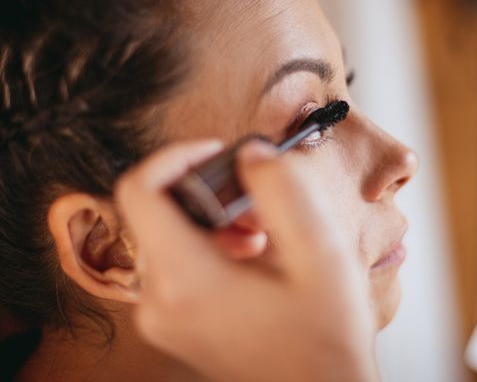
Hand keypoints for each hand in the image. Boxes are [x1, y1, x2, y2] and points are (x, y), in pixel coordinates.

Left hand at [114, 139, 378, 381]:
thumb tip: (250, 152)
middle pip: (156, 208)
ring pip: (167, 232)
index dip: (175, 155)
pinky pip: (175, 259)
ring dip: (212, 214)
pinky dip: (210, 240)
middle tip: (257, 200)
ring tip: (262, 231)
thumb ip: (284, 188)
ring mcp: (161, 315)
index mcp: (186, 281)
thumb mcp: (320, 251)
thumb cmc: (325, 335)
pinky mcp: (173, 320)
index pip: (140, 190)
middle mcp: (158, 301)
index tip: (219, 152)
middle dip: (207, 188)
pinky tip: (253, 254)